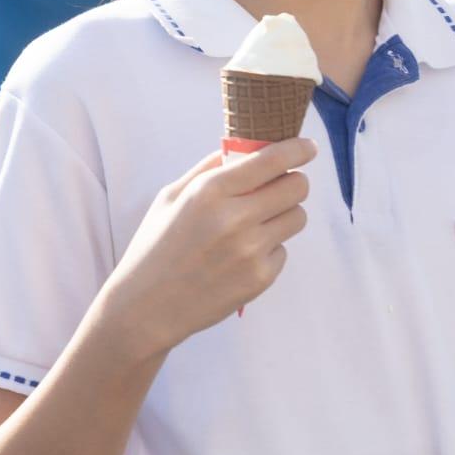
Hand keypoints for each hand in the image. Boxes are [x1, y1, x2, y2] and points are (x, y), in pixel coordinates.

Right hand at [101, 138, 315, 358]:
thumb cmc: (154, 247)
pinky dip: (269, 248)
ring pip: (297, 217)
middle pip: (297, 187)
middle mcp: (235, 218)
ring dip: (284, 214)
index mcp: (210, 191)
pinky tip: (240, 256)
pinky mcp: (260, 277)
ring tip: (256, 223)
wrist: (147, 306)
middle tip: (279, 187)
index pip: (272, 160)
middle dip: (293, 182)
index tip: (308, 147)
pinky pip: (283, 250)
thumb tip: (243, 149)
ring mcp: (251, 250)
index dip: (297, 150)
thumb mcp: (170, 197)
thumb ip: (207, 169)